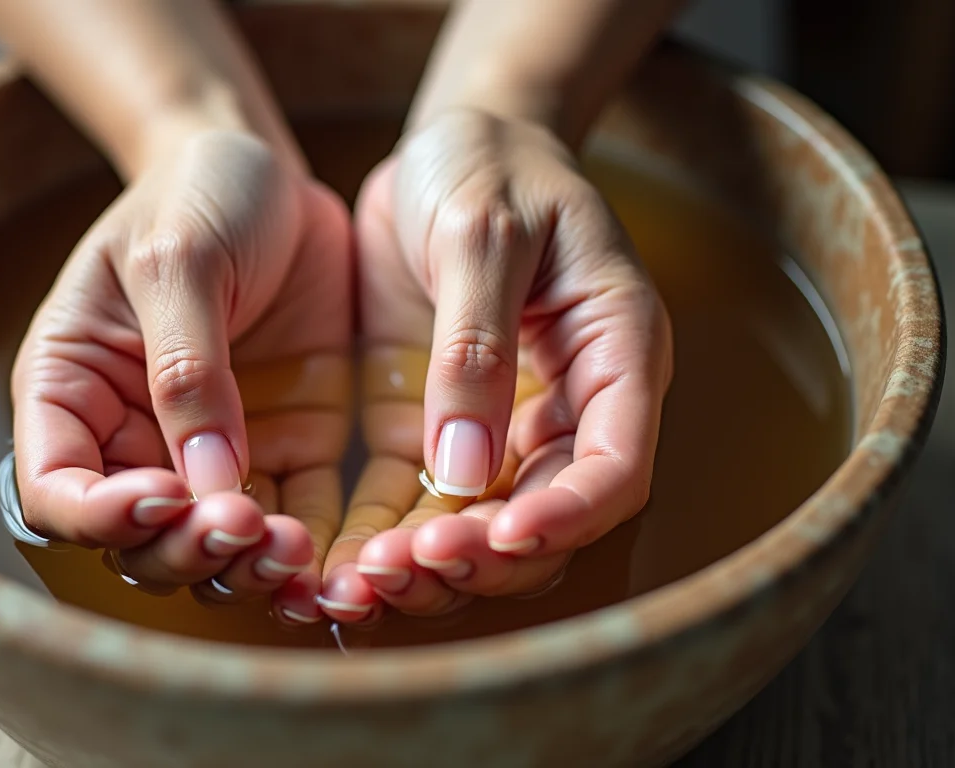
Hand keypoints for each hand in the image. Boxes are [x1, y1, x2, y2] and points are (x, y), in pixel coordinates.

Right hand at [10, 130, 350, 619]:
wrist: (272, 173)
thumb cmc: (196, 195)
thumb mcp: (177, 262)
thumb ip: (186, 371)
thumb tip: (205, 484)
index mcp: (73, 392)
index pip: (58, 491)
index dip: (101, 517)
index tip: (162, 498)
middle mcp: (134, 439)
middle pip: (138, 540)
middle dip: (185, 549)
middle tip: (242, 526)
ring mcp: (213, 453)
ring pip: (214, 547)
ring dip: (248, 566)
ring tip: (294, 552)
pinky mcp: (288, 449)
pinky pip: (295, 517)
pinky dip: (310, 551)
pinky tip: (331, 563)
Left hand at [318, 110, 671, 620]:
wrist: (450, 141)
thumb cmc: (490, 163)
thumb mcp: (484, 233)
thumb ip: (476, 345)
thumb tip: (466, 470)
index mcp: (614, 355)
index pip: (615, 468)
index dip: (566, 517)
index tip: (498, 538)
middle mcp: (567, 406)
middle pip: (546, 518)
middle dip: (481, 558)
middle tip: (403, 568)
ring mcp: (502, 424)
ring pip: (481, 526)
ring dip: (429, 564)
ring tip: (360, 581)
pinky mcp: (436, 425)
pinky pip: (419, 500)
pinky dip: (385, 535)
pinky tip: (339, 558)